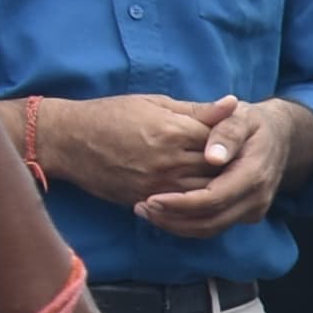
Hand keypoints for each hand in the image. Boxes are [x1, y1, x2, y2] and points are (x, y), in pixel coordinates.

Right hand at [34, 93, 225, 205]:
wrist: (67, 140)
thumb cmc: (110, 115)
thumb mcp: (154, 103)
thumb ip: (196, 110)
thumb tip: (233, 104)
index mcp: (172, 131)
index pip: (220, 140)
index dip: (233, 142)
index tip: (243, 142)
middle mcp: (167, 160)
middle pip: (217, 171)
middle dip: (232, 168)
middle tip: (246, 166)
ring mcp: (156, 184)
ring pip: (203, 193)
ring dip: (218, 189)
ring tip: (230, 182)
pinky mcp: (145, 199)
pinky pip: (181, 208)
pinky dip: (196, 204)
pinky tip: (205, 197)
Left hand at [136, 95, 304, 236]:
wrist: (279, 136)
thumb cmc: (252, 122)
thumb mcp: (240, 117)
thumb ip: (226, 132)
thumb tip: (213, 157)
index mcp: (254, 174)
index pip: (213, 199)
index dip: (181, 203)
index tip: (151, 199)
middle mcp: (257, 197)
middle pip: (210, 221)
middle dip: (172, 219)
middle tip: (140, 207)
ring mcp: (253, 209)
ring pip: (211, 229)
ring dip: (176, 225)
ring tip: (146, 211)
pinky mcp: (246, 214)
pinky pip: (214, 226)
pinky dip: (187, 224)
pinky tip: (165, 213)